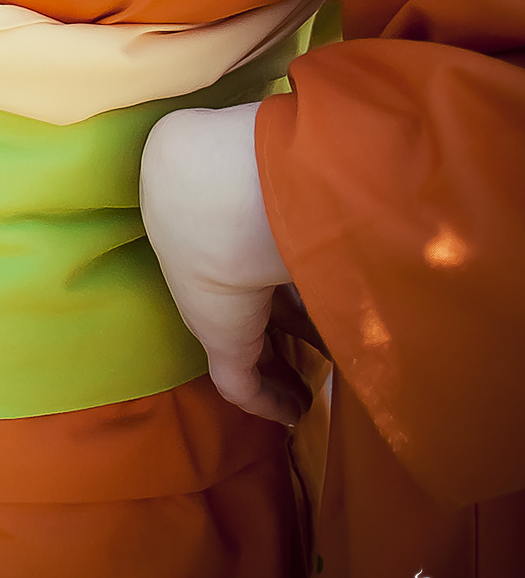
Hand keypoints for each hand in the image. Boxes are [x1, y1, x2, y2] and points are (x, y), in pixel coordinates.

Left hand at [139, 102, 307, 427]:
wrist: (212, 180)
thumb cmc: (258, 162)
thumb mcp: (289, 173)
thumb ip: (318, 181)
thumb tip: (364, 172)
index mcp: (234, 213)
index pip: (260, 253)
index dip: (290, 274)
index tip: (322, 291)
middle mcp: (223, 259)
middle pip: (260, 299)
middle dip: (293, 323)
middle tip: (329, 342)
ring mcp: (216, 299)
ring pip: (254, 342)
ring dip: (285, 367)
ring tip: (317, 387)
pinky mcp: (219, 337)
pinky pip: (241, 382)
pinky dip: (268, 400)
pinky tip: (294, 414)